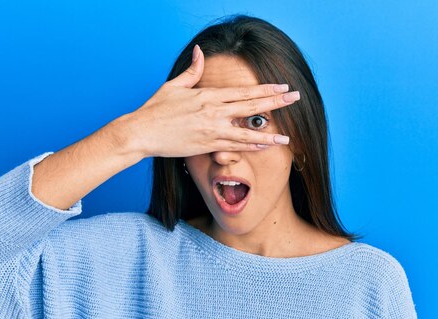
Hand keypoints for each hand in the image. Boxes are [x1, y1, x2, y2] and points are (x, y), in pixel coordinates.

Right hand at [115, 44, 300, 157]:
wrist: (141, 132)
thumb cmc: (155, 109)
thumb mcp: (174, 85)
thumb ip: (192, 70)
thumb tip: (200, 52)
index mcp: (207, 95)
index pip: (243, 92)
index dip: (265, 89)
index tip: (282, 87)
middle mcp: (213, 112)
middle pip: (251, 106)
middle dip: (276, 102)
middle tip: (296, 98)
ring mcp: (211, 130)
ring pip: (246, 132)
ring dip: (269, 134)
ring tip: (287, 137)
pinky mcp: (206, 145)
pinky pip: (234, 147)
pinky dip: (251, 147)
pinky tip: (265, 147)